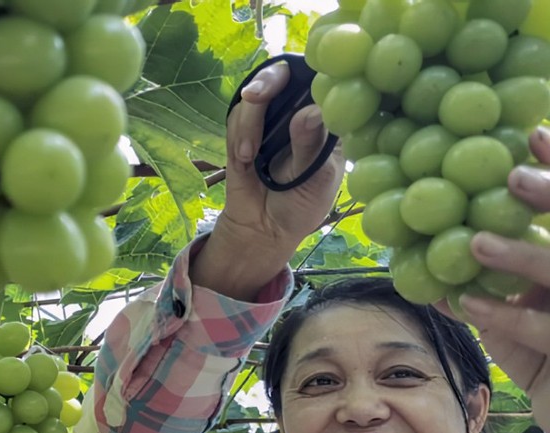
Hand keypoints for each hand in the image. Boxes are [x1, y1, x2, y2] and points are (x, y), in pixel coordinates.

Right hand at [193, 61, 345, 299]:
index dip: (314, 69)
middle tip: (255, 95)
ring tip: (248, 153)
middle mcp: (297, 114)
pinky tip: (245, 158)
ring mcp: (268, 122)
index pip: (325, 81)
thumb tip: (310, 112)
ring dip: (248, 120)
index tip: (304, 75)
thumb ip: (312, 147)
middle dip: (269, 81)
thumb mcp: (318, 181)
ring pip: (255, 96)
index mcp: (327, 121)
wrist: (264, 232)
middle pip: (285, 76)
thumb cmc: (302, 206)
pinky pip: (236, 120)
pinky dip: (239, 134)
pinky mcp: (242, 134)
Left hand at [456, 128, 549, 431]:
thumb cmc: (542, 358)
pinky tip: (466, 302)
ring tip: (476, 241)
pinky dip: (503, 315)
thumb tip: (427, 260)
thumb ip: (479, 283)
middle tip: (511, 176)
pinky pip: (542, 332)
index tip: (534, 134)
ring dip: (522, 257)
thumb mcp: (511, 316)